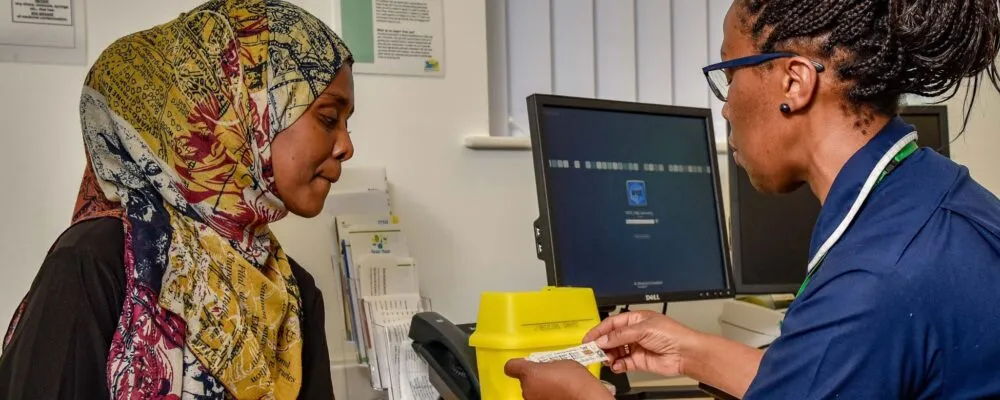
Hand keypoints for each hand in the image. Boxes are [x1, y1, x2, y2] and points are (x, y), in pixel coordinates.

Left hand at [504, 359, 613, 399]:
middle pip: (524, 380)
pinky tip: (558, 394)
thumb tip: (546, 367)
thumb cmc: (575, 379)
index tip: (523, 364)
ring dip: (540, 389)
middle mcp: (526, 388)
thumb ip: (548, 364)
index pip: (511, 366)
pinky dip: (545, 397)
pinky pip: (539, 398)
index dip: (517, 364)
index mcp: (530, 372)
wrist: (585, 397)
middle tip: (549, 375)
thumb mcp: (562, 362)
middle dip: (534, 378)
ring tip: (556, 387)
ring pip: (531, 391)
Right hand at [583, 310, 700, 376]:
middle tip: (594, 351)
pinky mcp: (638, 361)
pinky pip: (622, 363)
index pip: (611, 324)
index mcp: (635, 319)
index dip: (599, 331)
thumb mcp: (642, 329)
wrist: (686, 353)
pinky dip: (617, 365)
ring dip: (608, 356)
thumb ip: (620, 335)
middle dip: (602, 345)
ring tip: (607, 359)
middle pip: (611, 338)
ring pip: (615, 352)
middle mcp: (634, 333)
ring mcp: (636, 347)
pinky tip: (616, 365)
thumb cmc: (672, 334)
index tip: (588, 339)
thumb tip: (603, 339)